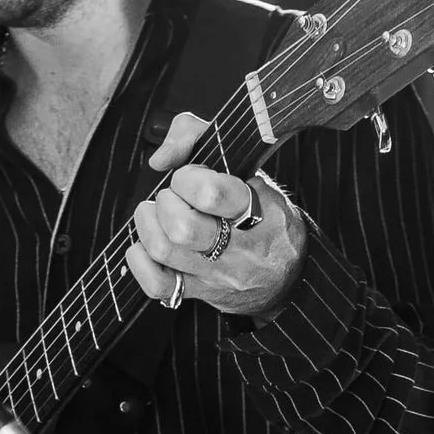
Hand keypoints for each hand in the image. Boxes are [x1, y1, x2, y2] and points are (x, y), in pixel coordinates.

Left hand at [127, 112, 303, 316]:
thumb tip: (161, 158)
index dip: (187, 178)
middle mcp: (240, 249)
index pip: (210, 194)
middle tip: (172, 198)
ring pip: (165, 251)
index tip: (188, 176)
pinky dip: (140, 262)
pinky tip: (145, 247)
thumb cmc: (267, 217)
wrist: (292, 275)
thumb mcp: (251, 170)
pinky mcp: (201, 294)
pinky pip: (158, 285)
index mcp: (258, 212)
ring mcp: (219, 275)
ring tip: (156, 216)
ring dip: (148, 225)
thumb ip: (200, 139)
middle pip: (182, 227)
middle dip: (165, 203)